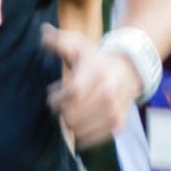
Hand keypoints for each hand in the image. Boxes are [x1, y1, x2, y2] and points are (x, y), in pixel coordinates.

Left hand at [41, 23, 140, 148]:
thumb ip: (58, 40)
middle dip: (60, 111)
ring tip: (70, 109)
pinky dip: (79, 133)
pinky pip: (90, 138)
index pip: (72, 94)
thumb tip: (43, 32)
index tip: (52, 94)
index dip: (56, 99)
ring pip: (79, 129)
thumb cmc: (95, 59)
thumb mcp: (78, 45)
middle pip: (72, 115)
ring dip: (69, 121)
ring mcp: (114, 111)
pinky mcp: (117, 125)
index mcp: (97, 73)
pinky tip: (79, 120)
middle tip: (60, 102)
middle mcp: (108, 94)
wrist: (127, 71)